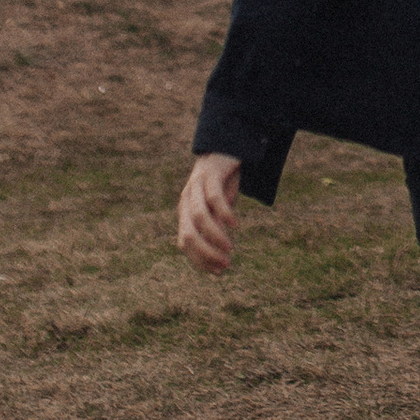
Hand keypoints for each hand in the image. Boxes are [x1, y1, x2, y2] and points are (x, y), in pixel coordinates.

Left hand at [177, 152, 242, 271]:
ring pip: (199, 218)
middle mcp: (186, 201)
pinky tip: (235, 223)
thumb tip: (220, 265)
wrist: (225, 148)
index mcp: (185, 212)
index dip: (200, 260)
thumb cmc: (223, 184)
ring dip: (214, 237)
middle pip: (188, 234)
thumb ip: (216, 232)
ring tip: (230, 248)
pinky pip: (214, 198)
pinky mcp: (210, 175)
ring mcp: (196, 187)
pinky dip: (223, 213)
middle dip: (206, 253)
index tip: (219, 272)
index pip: (185, 244)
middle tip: (225, 264)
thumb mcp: (218, 211)